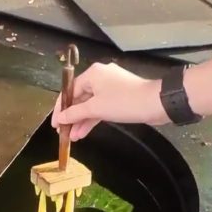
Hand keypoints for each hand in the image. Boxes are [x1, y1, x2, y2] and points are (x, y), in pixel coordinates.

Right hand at [51, 62, 168, 140]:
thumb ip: (75, 113)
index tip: (55, 124)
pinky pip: (101, 107)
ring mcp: (111, 87)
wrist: (156, 103)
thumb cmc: (123, 102)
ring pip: (90, 104)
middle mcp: (100, 77)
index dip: (60, 108)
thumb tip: (60, 119)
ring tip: (73, 138)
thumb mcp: (96, 108)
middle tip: (63, 133)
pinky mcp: (119, 97)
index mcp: (92, 74)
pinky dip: (93, 118)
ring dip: (81, 120)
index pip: (69, 91)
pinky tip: (84, 132)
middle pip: (79, 98)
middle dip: (71, 117)